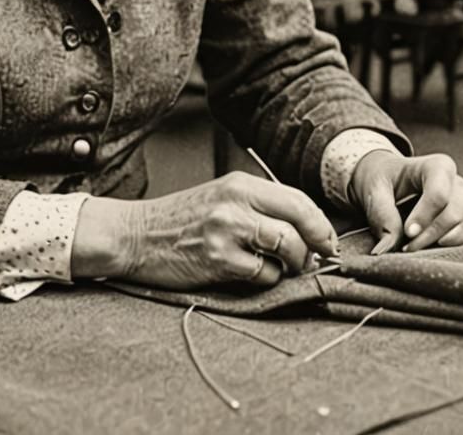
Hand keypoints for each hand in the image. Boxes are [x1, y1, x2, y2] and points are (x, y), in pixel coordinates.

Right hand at [71, 172, 337, 290]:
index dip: (320, 224)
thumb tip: (306, 233)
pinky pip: (263, 274)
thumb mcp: (221, 198)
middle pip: (300, 220)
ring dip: (292, 265)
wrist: (136, 235)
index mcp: (240, 183)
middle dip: (316, 245)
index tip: (327, 242)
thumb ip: (259, 208)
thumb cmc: (182, 220)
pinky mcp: (218, 259)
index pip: (298, 199)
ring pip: (287, 247)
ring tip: (278, 268)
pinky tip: (246, 275)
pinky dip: (264, 280)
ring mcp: (227, 229)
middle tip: (313, 260)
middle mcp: (236, 201)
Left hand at [348, 151, 462, 254]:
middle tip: (408, 246)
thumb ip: (381, 215)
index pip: (439, 194)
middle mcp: (457, 180)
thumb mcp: (374, 189)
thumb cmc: (384, 179)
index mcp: (436, 166)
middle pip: (454, 213)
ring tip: (415, 245)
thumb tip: (386, 248)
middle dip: (430, 235)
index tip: (408, 233)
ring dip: (441, 242)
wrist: (391, 178)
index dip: (424, 217)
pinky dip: (453, 245)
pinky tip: (431, 243)